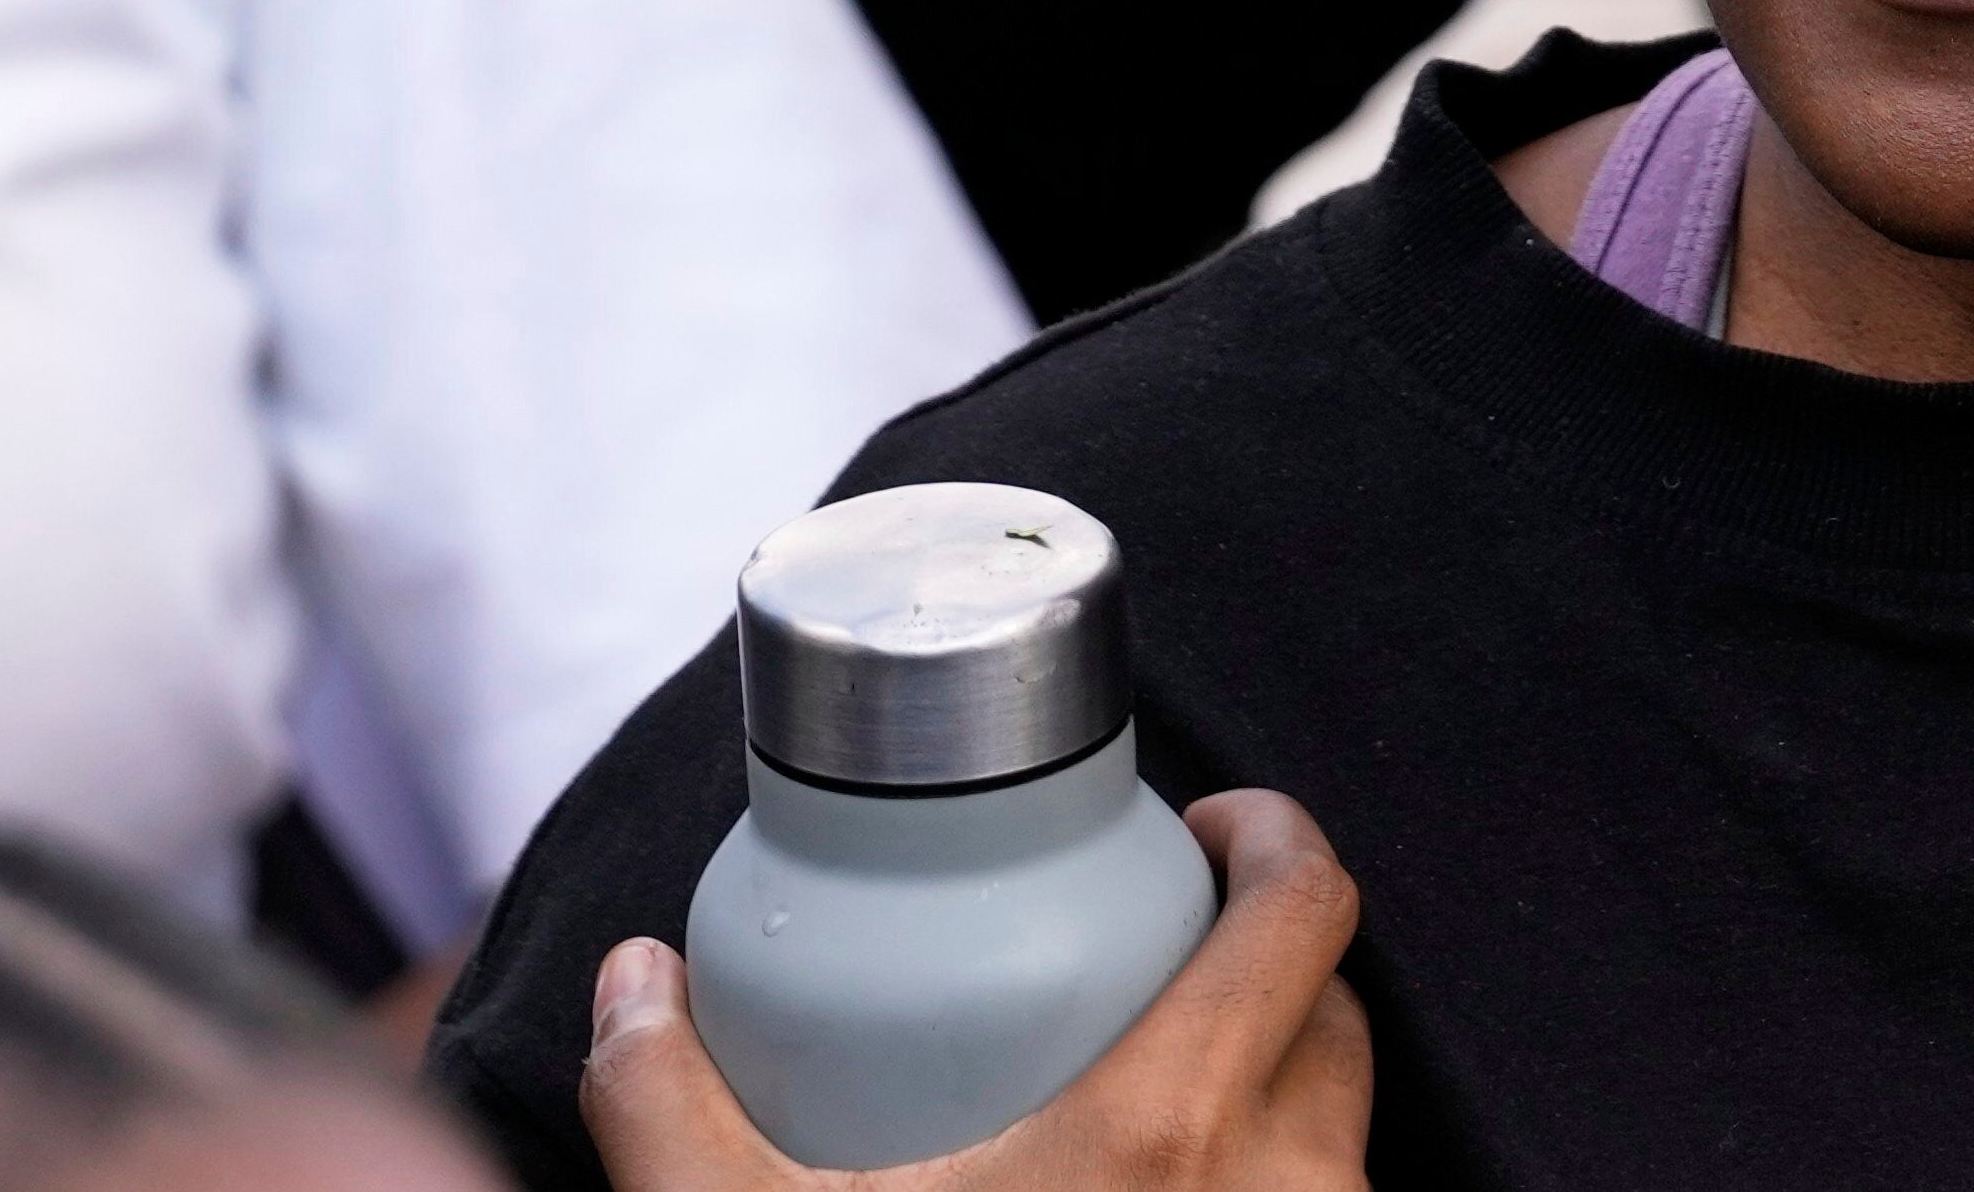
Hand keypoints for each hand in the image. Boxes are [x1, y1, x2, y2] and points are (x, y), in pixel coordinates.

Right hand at [583, 793, 1376, 1191]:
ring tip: (1160, 1091)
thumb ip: (665, 1104)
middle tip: (1162, 956)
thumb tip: (633, 983)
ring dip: (1274, 1100)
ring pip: (1340, 1145)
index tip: (1210, 829)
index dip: (1273, 839)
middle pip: (1334, 1021)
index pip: (1305, 915)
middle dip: (1266, 968)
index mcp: (1172, 1132)